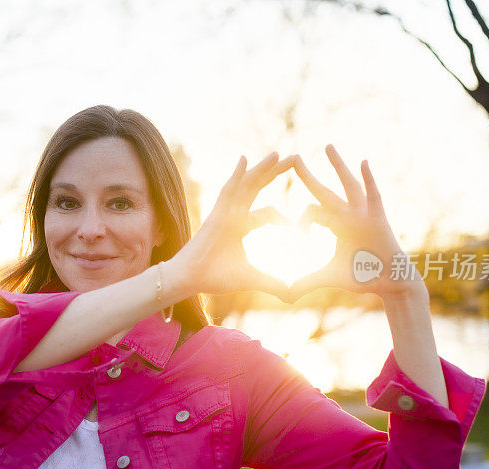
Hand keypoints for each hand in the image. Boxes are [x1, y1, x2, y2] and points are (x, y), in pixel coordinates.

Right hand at [170, 152, 294, 301]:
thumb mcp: (251, 278)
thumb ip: (272, 283)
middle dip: (275, 173)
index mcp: (242, 226)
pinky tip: (245, 159)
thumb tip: (293, 295)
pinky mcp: (215, 214)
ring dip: (261, 169)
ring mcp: (224, 211)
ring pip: (246, 185)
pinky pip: (227, 190)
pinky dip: (236, 175)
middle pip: (258, 188)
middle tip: (296, 158)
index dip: (284, 218)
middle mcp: (234, 214)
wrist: (189, 279)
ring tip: (278, 153)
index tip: (299, 228)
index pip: (267, 213)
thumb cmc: (214, 277)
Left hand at [290, 145, 425, 302]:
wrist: (390, 283)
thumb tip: (287, 293)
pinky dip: (369, 179)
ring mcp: (363, 214)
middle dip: (307, 175)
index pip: (311, 211)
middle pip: (323, 190)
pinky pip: (373, 195)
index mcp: (335, 224)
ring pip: (347, 184)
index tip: (300, 235)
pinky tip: (363, 162)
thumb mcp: (329, 276)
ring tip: (326, 146)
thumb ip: (307, 281)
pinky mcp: (378, 219)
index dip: (302, 221)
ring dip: (338, 165)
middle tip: (292, 156)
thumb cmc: (362, 276)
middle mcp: (347, 215)